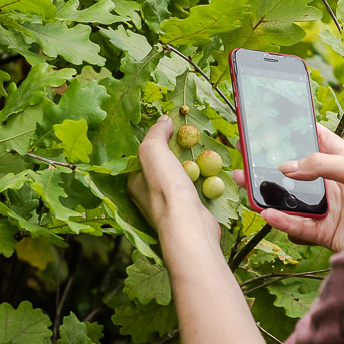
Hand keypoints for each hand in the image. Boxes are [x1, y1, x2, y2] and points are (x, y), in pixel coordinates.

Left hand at [129, 116, 219, 243]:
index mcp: (134, 181)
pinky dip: (199, 179)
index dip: (155, 139)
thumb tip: (164, 119)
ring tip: (200, 150)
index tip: (170, 126)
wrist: (189, 224)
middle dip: (174, 151)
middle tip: (188, 136)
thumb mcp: (153, 151)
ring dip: (189, 164)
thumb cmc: (166, 189)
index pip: (142, 155)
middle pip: (161, 165)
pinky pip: (191, 188)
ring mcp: (168, 204)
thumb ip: (156, 134)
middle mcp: (148, 194)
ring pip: (177, 176)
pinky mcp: (186, 210)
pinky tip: (208, 171)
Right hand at [233, 124, 343, 252]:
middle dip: (270, 166)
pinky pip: (297, 226)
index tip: (272, 124)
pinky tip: (268, 214)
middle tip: (247, 157)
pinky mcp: (325, 233)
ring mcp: (328, 209)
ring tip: (248, 185)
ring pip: (290, 200)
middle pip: (295, 172)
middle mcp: (333, 184)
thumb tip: (287, 167)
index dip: (296, 131)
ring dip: (268, 194)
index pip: (316, 140)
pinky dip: (282, 221)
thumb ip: (322, 164)